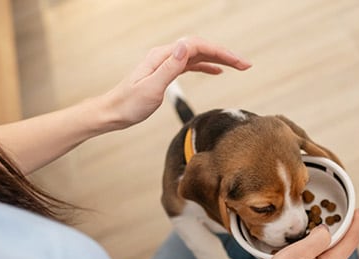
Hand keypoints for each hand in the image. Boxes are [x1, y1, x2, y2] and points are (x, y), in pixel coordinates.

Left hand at [101, 37, 251, 129]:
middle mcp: (165, 56)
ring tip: (238, 66)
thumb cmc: (129, 104)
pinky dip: (206, 66)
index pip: (197, 46)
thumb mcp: (151, 88)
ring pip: (198, 55)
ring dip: (219, 59)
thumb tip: (185, 46)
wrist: (113, 112)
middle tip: (246, 65)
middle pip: (201, 48)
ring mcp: (166, 63)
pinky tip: (217, 71)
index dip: (220, 52)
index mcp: (162, 56)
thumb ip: (169, 67)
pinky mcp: (166, 72)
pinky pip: (191, 64)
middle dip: (225, 54)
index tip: (239, 63)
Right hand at [234, 209, 358, 258]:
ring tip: (288, 250)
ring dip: (309, 253)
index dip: (356, 225)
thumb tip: (326, 232)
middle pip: (335, 253)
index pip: (351, 242)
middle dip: (325, 239)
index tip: (358, 212)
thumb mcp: (295, 254)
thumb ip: (317, 239)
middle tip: (311, 226)